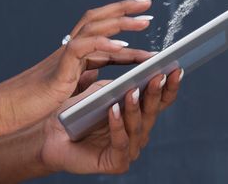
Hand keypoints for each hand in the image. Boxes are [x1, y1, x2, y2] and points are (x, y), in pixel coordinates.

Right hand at [0, 0, 154, 135]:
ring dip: (120, 21)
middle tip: (149, 2)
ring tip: (145, 20)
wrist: (5, 109)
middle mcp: (71, 48)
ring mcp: (65, 55)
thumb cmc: (35, 101)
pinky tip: (123, 47)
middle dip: (125, 7)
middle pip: (100, 18)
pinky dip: (103, 45)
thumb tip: (105, 73)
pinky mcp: (59, 67)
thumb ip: (88, 76)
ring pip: (93, 26)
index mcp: (76, 53)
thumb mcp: (71, 88)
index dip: (125, 22)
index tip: (145, 15)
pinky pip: (83, 48)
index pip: (104, 31)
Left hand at [39, 68, 182, 174]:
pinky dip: (117, 125)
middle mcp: (137, 133)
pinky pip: (120, 142)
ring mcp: (129, 149)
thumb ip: (117, 84)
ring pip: (137, 126)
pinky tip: (114, 110)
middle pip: (152, 112)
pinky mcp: (116, 162)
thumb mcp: (99, 93)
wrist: (52, 134)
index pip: (158, 101)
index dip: (168, 86)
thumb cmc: (76, 113)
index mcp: (137, 116)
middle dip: (156, 93)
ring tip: (133, 90)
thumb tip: (134, 65)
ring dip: (136, 107)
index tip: (175, 68)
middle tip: (159, 75)